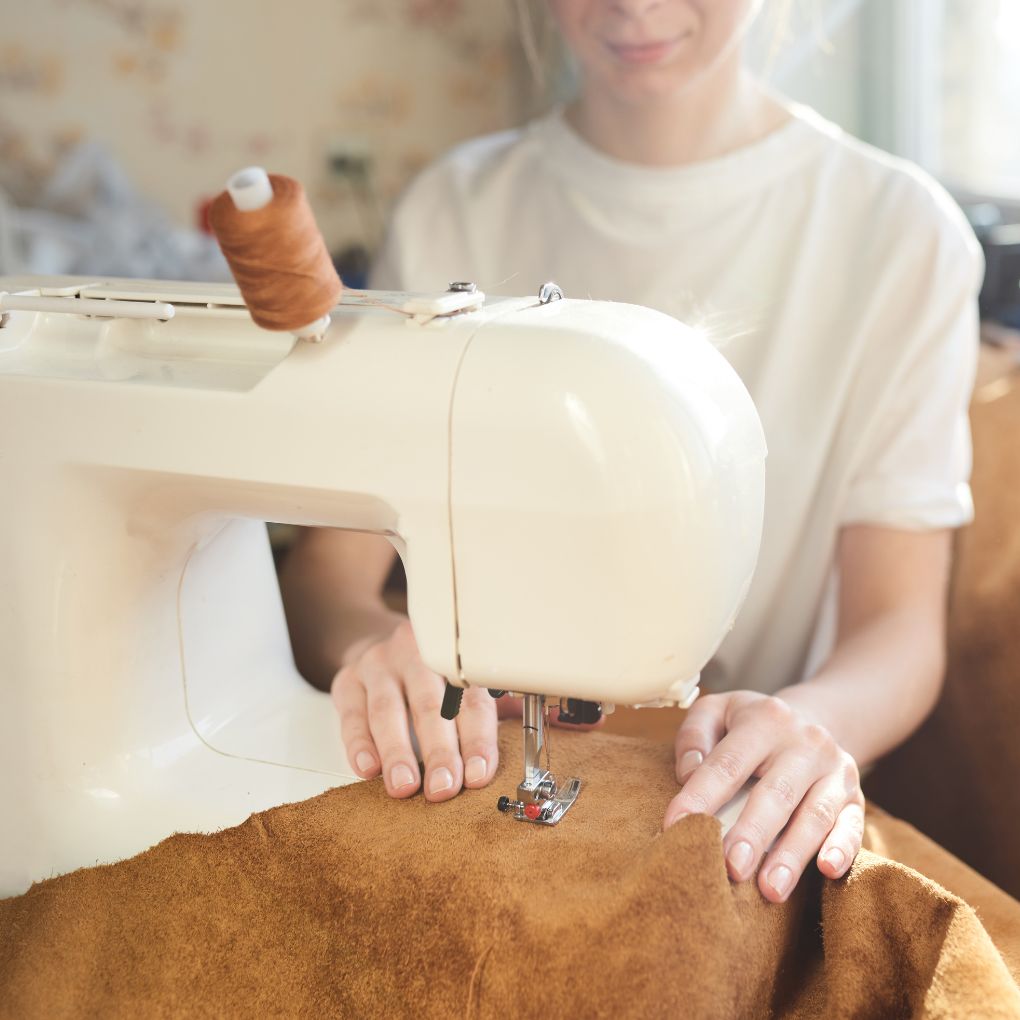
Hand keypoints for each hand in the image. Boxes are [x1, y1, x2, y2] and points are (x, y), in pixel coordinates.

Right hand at [331, 620, 498, 800]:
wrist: (377, 642)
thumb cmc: (429, 677)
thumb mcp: (461, 684)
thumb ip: (493, 710)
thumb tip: (550, 727)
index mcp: (453, 661)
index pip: (470, 701)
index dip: (477, 739)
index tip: (478, 774)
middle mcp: (416, 656)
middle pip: (430, 705)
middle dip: (439, 750)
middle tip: (443, 788)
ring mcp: (378, 666)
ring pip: (388, 709)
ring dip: (397, 751)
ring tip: (404, 786)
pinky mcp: (346, 681)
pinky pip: (350, 712)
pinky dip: (358, 743)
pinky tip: (367, 768)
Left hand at [664, 691, 864, 902]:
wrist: (813, 717)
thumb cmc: (750, 724)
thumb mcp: (717, 711)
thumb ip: (695, 736)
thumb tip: (688, 773)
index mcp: (765, 720)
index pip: (727, 763)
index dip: (701, 796)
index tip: (675, 828)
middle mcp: (805, 743)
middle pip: (776, 793)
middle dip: (752, 834)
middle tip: (731, 869)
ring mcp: (835, 770)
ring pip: (815, 815)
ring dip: (792, 854)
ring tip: (769, 889)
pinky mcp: (855, 796)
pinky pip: (854, 824)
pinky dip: (843, 847)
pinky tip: (826, 869)